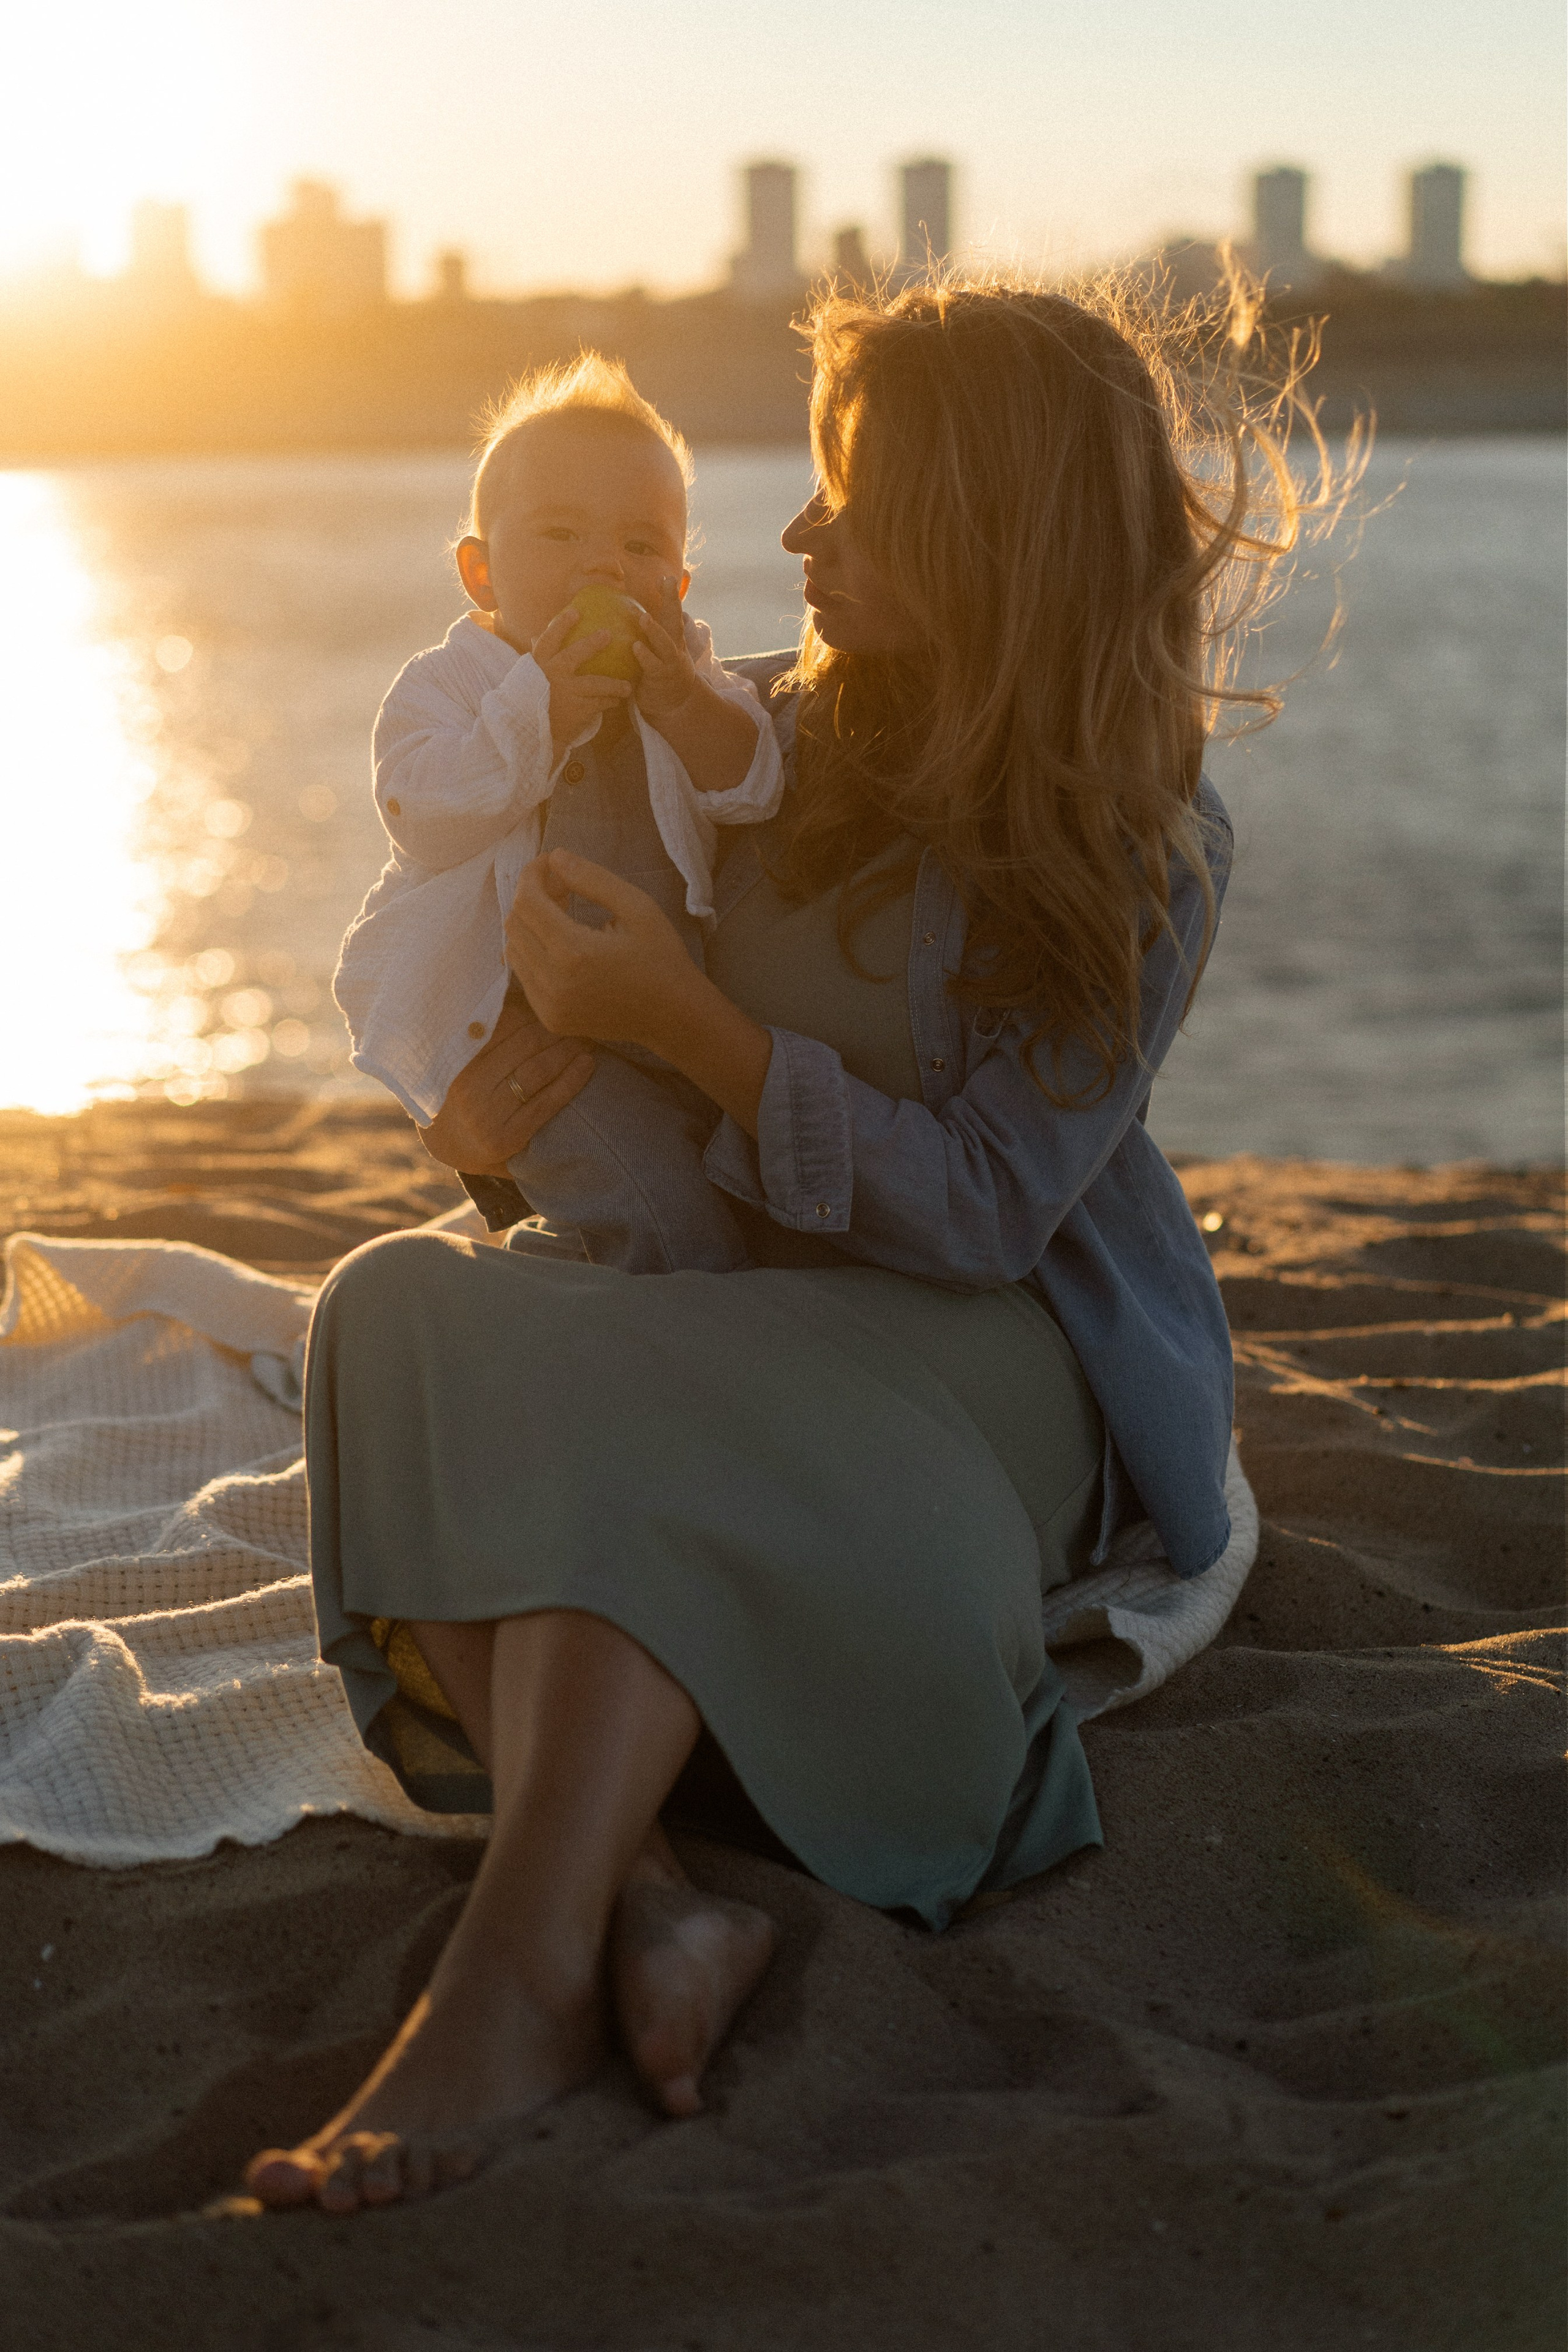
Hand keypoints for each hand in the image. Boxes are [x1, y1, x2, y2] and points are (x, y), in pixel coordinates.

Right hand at [417, 996, 593, 1173]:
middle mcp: (467, 1086)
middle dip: (557, 1028)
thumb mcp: (468, 1057)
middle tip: (581, 1016)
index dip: (535, 1011)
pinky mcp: (505, 1138)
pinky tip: (588, 1063)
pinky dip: (572, 1079)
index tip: (556, 1001)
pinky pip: (547, 1102)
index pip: (504, 1023)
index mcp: (456, 1058)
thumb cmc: (469, 1089)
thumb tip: (525, 983)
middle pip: (525, 1044)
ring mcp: (485, 1115)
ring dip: (568, 1049)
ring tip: (587, 1037)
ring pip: (538, 1070)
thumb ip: (490, 1030)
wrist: (453, 1144)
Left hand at [504, 851, 698, 1050]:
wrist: (674, 1017)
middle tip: (562, 887)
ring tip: (562, 914)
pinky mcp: (550, 1018)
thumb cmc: (662, 958)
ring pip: (513, 949)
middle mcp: (553, 982)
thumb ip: (593, 878)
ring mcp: (548, 1005)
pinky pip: (524, 975)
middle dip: (531, 896)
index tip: (550, 863)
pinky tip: (562, 944)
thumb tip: (556, 856)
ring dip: (530, 924)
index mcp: (575, 952)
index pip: (527, 901)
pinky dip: (534, 952)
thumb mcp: (638, 907)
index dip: (532, 874)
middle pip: (515, 923)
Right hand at [531, 604, 633, 759]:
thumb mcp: (530, 678)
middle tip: (608, 634)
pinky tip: (618, 700)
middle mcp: (552, 676)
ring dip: (615, 684)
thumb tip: (535, 636)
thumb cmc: (534, 701)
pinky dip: (610, 701)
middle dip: (591, 644)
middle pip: (573, 655)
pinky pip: (601, 703)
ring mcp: (566, 693)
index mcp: (540, 666)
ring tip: (628, 686)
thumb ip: (538, 658)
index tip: (575, 612)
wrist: (535, 734)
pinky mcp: (578, 709)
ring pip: (597, 684)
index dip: (561, 626)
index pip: (548, 641)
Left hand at [631, 576, 698, 720]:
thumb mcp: (655, 653)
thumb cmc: (658, 674)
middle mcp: (674, 647)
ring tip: (643, 617)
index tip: (667, 576)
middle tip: (667, 581)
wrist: (673, 705)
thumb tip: (619, 616)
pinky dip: (645, 656)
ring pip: (665, 643)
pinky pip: (652, 666)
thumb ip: (644, 636)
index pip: (672, 612)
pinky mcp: (661, 678)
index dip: (670, 594)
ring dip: (655, 630)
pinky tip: (635, 647)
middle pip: (675, 620)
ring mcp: (670, 663)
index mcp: (672, 638)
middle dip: (672, 600)